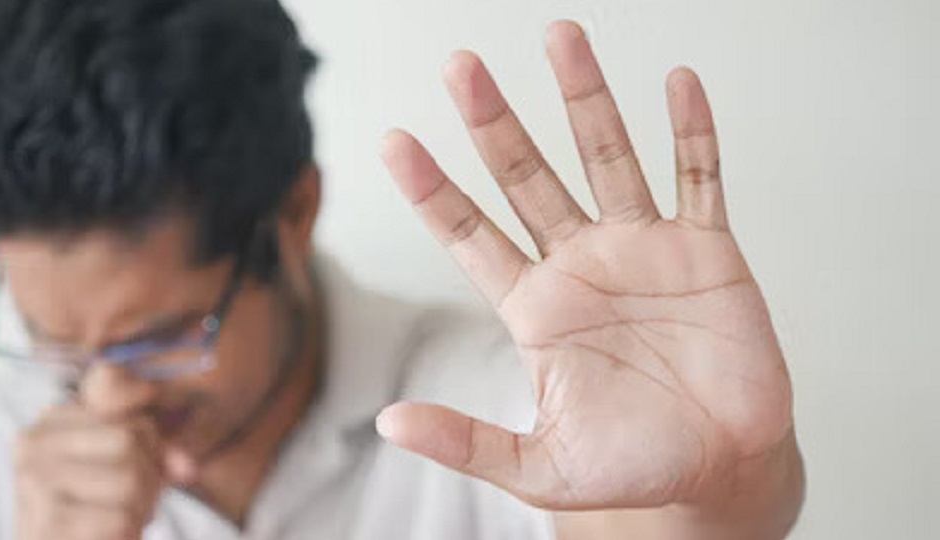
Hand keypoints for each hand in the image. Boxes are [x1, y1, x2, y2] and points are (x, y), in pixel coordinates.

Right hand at [15, 402, 162, 539]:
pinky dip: (128, 534)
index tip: (145, 478)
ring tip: (121, 522)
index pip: (130, 415)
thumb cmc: (94, 515)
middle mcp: (35, 441)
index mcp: (52, 420)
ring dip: (140, 510)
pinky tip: (110, 539)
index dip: (154, 452)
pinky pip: (119, 519)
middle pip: (128, 440)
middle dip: (148, 481)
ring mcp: (36, 479)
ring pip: (128, 480)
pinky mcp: (47, 520)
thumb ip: (157, 453)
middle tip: (136, 508)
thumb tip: (187, 467)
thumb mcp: (124, 470)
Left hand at [377, 20, 793, 510]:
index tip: (393, 141)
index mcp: (535, 307)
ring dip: (585, 98)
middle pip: (527, 177)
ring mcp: (643, 250)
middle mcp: (581, 264)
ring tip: (561, 37)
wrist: (722, 472)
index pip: (470, 235)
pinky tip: (677, 84)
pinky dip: (692, 133)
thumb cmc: (632, 469)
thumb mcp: (539, 467)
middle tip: (461, 67)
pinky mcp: (707, 252)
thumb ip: (467, 440)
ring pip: (607, 157)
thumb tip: (388, 423)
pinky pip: (699, 178)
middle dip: (495, 123)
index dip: (433, 190)